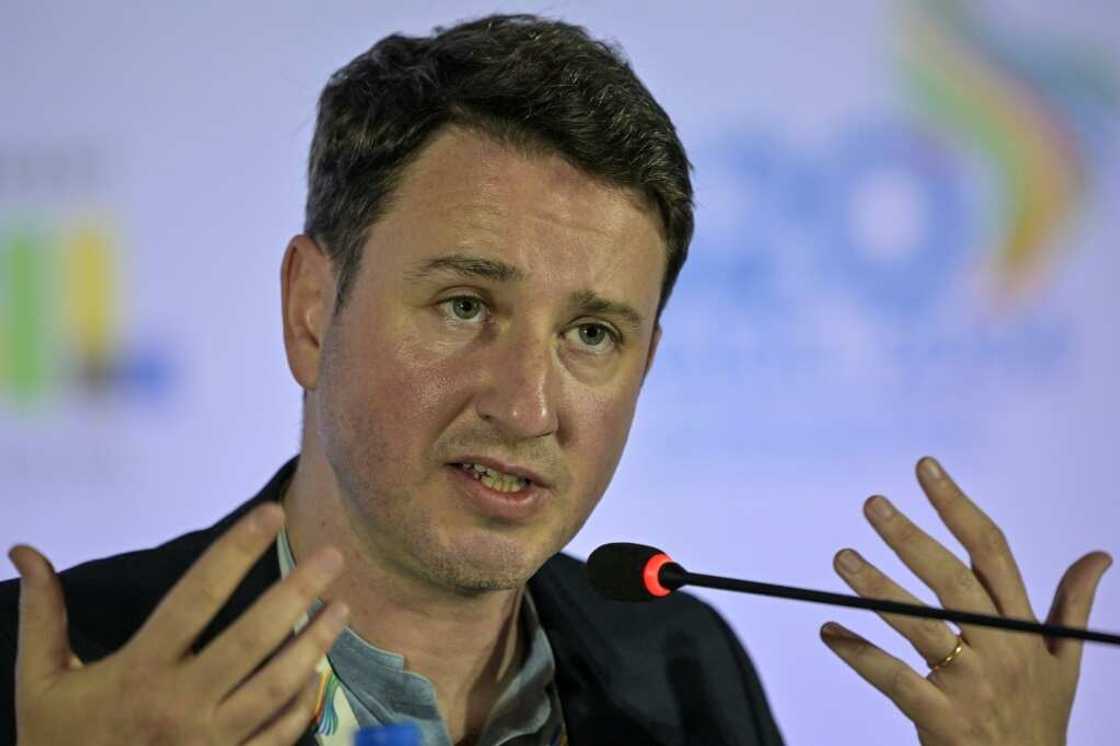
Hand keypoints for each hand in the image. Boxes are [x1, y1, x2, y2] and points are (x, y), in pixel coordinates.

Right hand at [10, 503, 348, 745]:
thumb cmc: (59, 743)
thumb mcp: (40, 682)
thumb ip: (43, 615)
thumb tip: (24, 550)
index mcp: (139, 670)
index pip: (197, 596)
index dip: (236, 551)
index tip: (272, 513)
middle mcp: (180, 703)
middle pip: (253, 638)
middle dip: (298, 591)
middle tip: (335, 556)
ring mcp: (210, 743)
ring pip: (277, 685)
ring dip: (315, 643)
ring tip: (342, 607)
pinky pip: (277, 734)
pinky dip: (303, 701)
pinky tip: (320, 669)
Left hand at [819, 457, 1110, 745]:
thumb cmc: (1040, 717)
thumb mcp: (1065, 661)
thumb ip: (1072, 604)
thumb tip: (1099, 555)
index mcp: (1025, 628)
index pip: (992, 552)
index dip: (957, 506)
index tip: (925, 467)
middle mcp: (1001, 650)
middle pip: (953, 581)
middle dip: (911, 538)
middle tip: (873, 504)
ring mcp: (972, 685)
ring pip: (920, 625)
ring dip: (877, 588)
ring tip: (841, 557)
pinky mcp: (942, 719)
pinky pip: (895, 679)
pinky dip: (859, 655)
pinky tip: (829, 632)